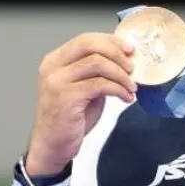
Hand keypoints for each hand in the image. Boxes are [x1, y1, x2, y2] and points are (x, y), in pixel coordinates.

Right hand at [25, 32, 136, 175]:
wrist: (52, 146)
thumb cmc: (68, 119)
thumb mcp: (82, 88)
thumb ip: (96, 72)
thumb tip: (124, 61)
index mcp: (55, 61)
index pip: (85, 39)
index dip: (111, 41)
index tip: (129, 50)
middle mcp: (53, 67)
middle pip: (90, 45)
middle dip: (116, 53)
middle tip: (132, 67)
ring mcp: (57, 81)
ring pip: (97, 63)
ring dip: (121, 74)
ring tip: (131, 87)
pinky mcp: (66, 97)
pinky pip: (100, 84)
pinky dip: (118, 89)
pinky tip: (126, 98)